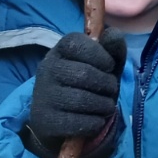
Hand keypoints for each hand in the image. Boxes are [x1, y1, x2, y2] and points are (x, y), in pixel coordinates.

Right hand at [27, 29, 128, 151]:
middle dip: (108, 84)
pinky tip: (97, 120)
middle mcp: (47, 69)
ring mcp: (43, 94)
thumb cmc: (86, 85)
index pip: (76, 43)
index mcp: (59, 50)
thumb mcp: (102, 64)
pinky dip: (95, 123)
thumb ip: (112, 49)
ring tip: (107, 106)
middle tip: (111, 90)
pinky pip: (77, 123)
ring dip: (104, 105)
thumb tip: (113, 34)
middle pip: (84, 74)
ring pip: (82, 100)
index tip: (109, 66)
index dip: (100, 55)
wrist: (58, 119)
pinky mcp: (45, 119)